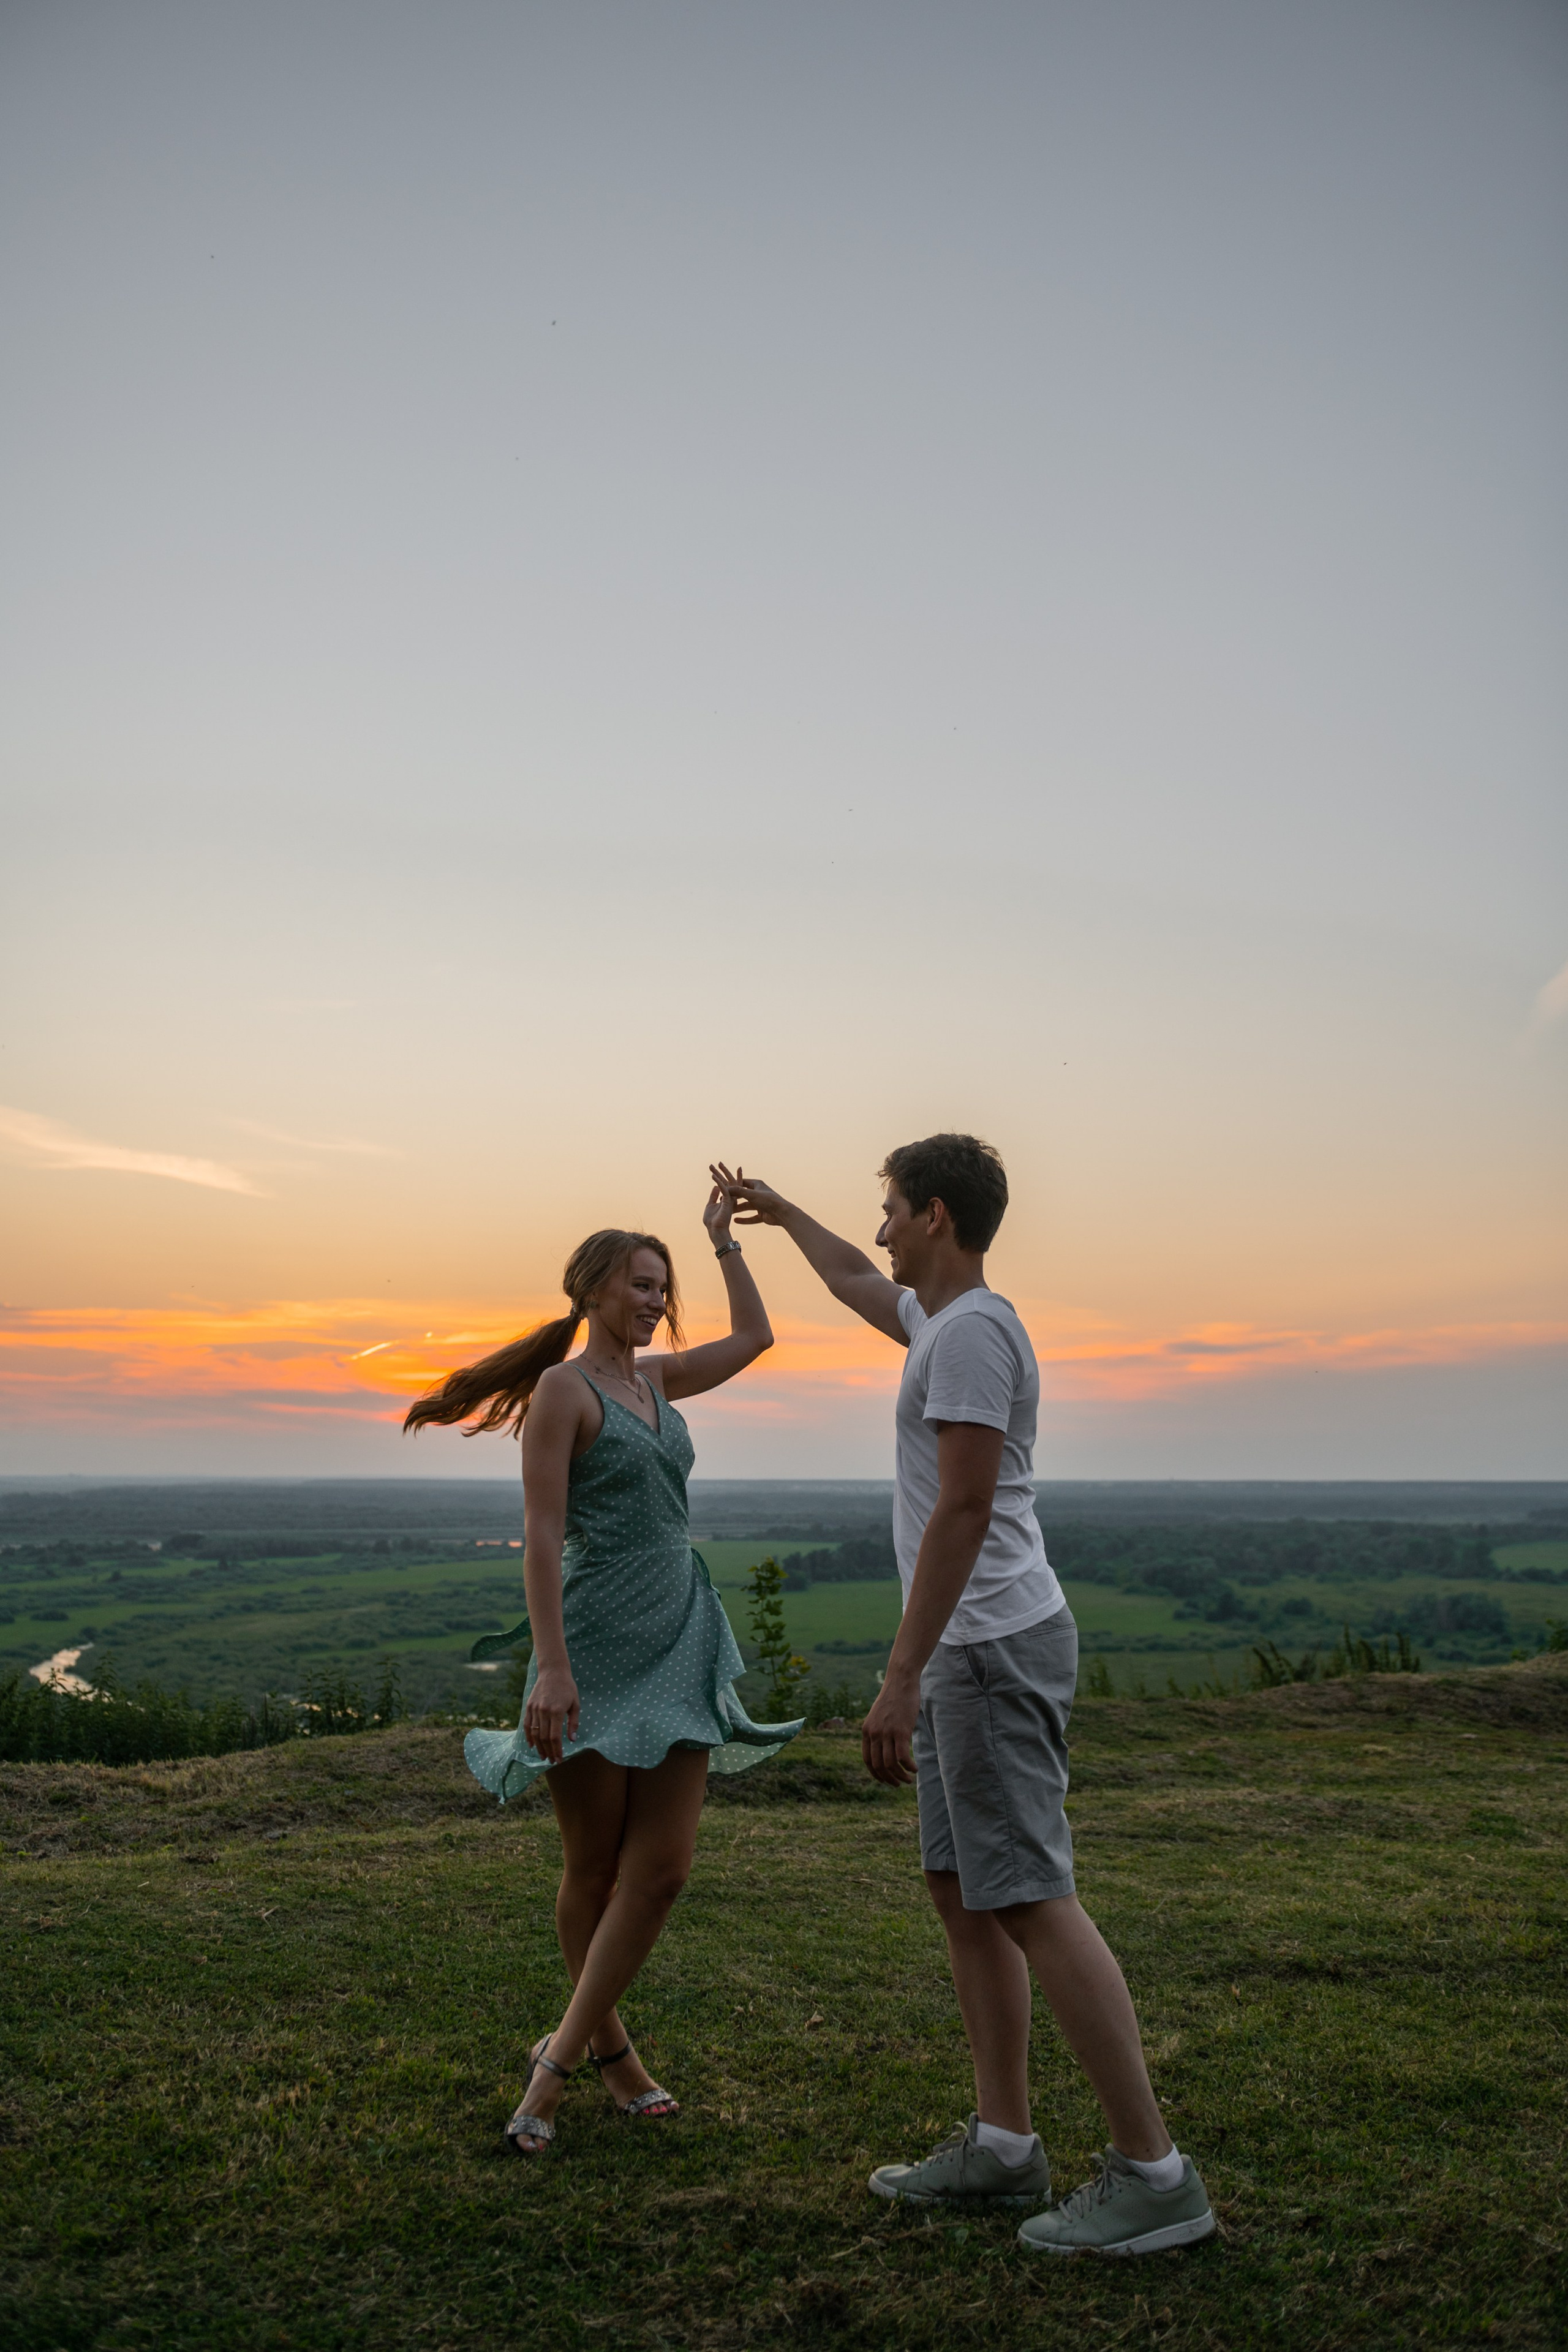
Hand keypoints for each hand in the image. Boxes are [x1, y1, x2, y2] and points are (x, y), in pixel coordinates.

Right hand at [523, 1663, 578, 1763]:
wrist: (553, 1671)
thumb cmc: (567, 1687)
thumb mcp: (575, 1704)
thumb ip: (573, 1723)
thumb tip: (572, 1740)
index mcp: (556, 1711)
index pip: (555, 1737)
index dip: (557, 1750)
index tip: (559, 1759)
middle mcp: (544, 1711)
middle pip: (544, 1738)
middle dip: (548, 1752)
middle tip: (552, 1761)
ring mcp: (534, 1708)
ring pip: (534, 1733)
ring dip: (538, 1747)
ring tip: (543, 1756)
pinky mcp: (529, 1706)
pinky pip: (527, 1724)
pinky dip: (528, 1736)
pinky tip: (531, 1745)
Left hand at [705, 1164, 734, 1245]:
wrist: (715, 1231)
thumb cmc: (712, 1221)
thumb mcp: (710, 1206)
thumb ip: (713, 1196)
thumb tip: (715, 1187)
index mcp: (727, 1199)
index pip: (727, 1185)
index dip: (724, 1176)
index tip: (719, 1168)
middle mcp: (730, 1198)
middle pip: (729, 1181)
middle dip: (723, 1171)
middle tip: (717, 1163)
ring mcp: (730, 1199)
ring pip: (728, 1183)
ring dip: (721, 1173)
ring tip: (716, 1164)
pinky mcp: (728, 1201)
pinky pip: (723, 1188)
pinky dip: (717, 1181)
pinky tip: (713, 1176)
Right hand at [722, 1167, 792, 1226]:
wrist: (782, 1213)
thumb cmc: (768, 1200)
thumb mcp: (751, 1194)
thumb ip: (738, 1191)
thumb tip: (725, 1188)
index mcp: (757, 1185)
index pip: (742, 1182)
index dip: (733, 1185)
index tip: (723, 1188)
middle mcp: (758, 1194)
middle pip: (743, 1196)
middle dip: (733, 1199)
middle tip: (723, 1202)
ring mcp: (760, 1205)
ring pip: (746, 1207)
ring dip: (738, 1210)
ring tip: (727, 1213)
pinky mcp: (762, 1215)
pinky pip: (751, 1217)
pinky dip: (744, 1219)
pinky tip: (736, 1221)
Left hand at [861, 1666, 919, 1786]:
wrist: (900, 1681)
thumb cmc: (893, 1698)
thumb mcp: (879, 1716)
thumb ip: (878, 1730)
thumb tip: (885, 1747)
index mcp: (866, 1731)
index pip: (868, 1760)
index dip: (876, 1774)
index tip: (885, 1780)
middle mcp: (874, 1733)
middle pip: (878, 1766)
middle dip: (889, 1779)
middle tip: (899, 1783)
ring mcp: (886, 1733)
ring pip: (890, 1764)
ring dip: (900, 1776)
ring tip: (909, 1779)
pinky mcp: (900, 1731)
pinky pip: (902, 1757)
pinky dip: (909, 1767)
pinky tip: (915, 1769)